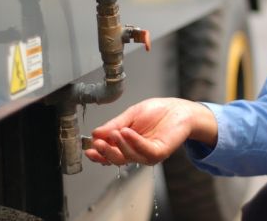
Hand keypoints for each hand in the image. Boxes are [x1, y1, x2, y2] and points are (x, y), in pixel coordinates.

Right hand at [84, 97, 217, 165]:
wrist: (177, 109)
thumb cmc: (157, 112)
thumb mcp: (130, 116)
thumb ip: (114, 125)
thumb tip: (96, 133)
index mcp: (128, 145)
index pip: (110, 153)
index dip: (98, 153)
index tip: (88, 148)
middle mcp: (137, 152)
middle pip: (117, 158)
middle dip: (105, 152)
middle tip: (97, 143)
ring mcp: (148, 154)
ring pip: (129, 156)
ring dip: (119, 146)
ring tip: (114, 132)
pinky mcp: (160, 152)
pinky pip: (144, 150)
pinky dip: (134, 142)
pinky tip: (126, 132)